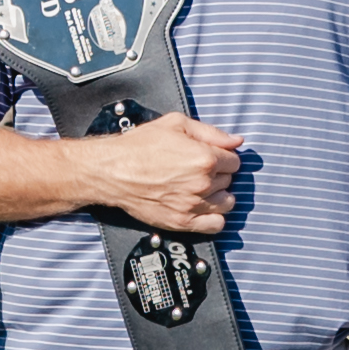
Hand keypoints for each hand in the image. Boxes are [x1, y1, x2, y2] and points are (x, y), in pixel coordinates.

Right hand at [82, 112, 243, 236]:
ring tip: (201, 187)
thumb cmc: (139, 146)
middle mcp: (202, 183)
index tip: (213, 157)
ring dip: (218, 194)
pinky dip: (214, 217)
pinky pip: (216, 225)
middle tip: (199, 169)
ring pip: (226, 202)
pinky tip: (203, 206)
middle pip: (229, 180)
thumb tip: (236, 140)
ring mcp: (193, 205)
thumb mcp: (176, 124)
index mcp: (204, 157)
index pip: (235, 161)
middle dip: (218, 173)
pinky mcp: (182, 221)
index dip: (224, 157)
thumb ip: (211, 132)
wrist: (112, 170)